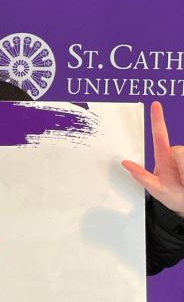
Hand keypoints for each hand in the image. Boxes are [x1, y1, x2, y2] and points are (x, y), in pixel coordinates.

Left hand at [122, 101, 183, 215]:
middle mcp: (177, 155)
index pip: (160, 135)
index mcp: (164, 159)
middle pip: (179, 151)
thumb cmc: (174, 197)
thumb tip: (124, 163)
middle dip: (182, 166)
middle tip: (183, 183)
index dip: (157, 120)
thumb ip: (142, 177)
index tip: (155, 105)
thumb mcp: (157, 190)